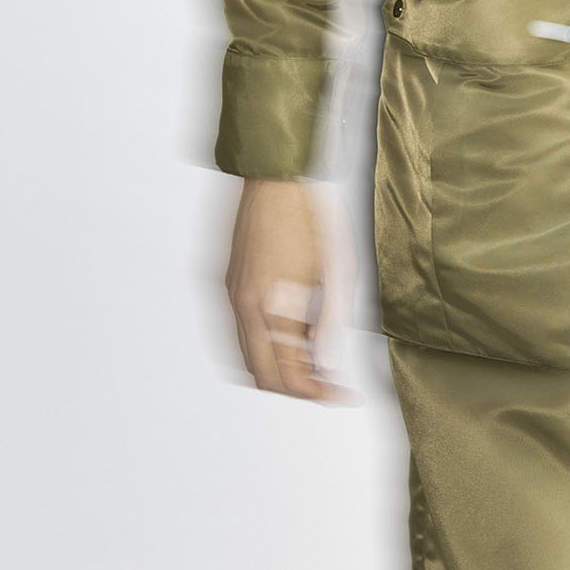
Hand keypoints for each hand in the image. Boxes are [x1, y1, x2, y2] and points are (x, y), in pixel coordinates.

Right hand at [225, 178, 358, 401]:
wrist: (276, 174)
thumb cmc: (311, 213)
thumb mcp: (337, 270)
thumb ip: (330, 321)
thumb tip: (327, 361)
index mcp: (272, 306)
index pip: (290, 376)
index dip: (319, 393)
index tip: (343, 394)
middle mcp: (243, 306)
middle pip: (263, 377)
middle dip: (297, 389)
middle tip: (329, 386)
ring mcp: (230, 294)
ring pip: (244, 359)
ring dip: (276, 371)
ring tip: (311, 365)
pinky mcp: (226, 282)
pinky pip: (236, 333)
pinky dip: (261, 347)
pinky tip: (287, 338)